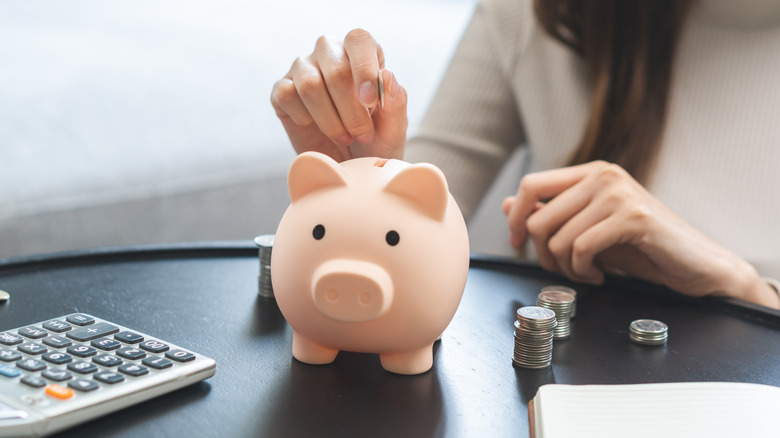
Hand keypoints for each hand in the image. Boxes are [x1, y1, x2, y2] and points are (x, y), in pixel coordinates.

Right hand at [271, 29, 407, 161]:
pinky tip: (314, 128)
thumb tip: (387, 76)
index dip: (365, 68)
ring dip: (330, 120)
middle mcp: (330, 53)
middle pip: (336, 70)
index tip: (370, 103)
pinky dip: (304, 119)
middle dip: (352, 111)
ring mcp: (303, 69)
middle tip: (362, 135)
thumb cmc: (375, 141)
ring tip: (344, 137)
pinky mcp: (281, 90)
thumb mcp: (393, 128)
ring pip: (310, 85)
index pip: (359, 40)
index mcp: (361, 52)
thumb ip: (396, 101)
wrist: (348, 167)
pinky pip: (286, 95)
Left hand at [502, 161, 779, 308]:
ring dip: (565, 268)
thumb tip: (508, 206)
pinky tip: (599, 276)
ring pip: (557, 238)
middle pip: (539, 218)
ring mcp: (618, 193)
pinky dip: (582, 272)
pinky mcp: (633, 217)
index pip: (530, 185)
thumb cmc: (641, 247)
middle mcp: (603, 175)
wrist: (695, 265)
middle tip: (563, 270)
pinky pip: (581, 249)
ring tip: (586, 274)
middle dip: (543, 255)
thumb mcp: (588, 229)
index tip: (518, 244)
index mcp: (590, 173)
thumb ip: (552, 215)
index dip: (517, 218)